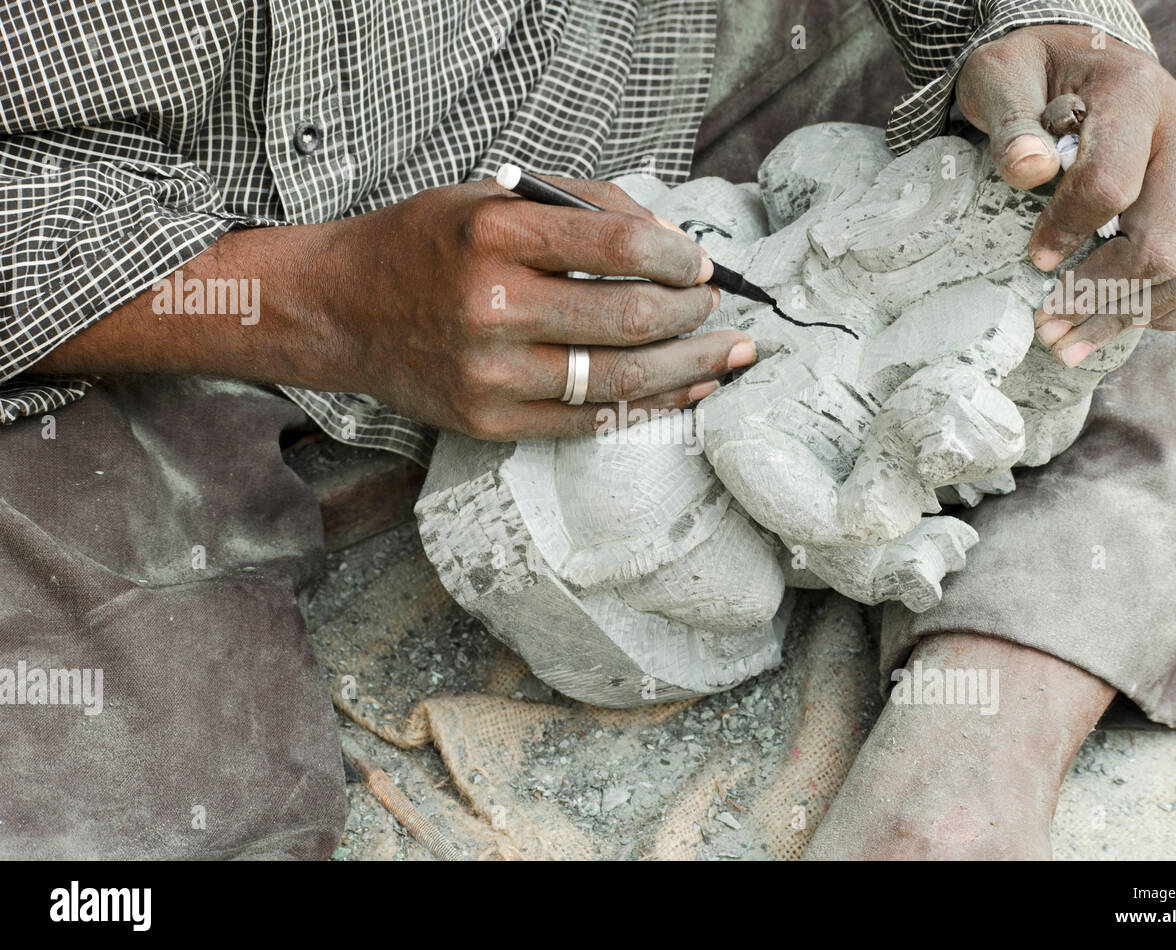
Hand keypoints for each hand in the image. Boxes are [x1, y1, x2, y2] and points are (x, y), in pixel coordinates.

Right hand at [311, 177, 754, 438]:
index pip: (618, 246)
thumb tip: (674, 246)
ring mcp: (489, 374)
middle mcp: (491, 307)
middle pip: (627, 319)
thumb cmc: (426, 244)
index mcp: (494, 234)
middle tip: (714, 309)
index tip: (699, 265)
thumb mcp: (493, 195)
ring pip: (618, 379)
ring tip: (726, 355)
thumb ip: (584, 208)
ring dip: (687, 367)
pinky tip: (684, 391)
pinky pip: (588, 420)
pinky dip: (648, 406)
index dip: (676, 259)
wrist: (342, 309)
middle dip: (690, 315)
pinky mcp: (489, 422)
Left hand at [955, 25, 1175, 365]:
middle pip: (1162, 243)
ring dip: (1128, 318)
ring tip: (1067, 344)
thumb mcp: (1001, 78)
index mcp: (1137, 94)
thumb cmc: (1033, 74)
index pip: (1112, 185)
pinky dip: (1175, 312)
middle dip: (1098, 297)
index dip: (1068, 233)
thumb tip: (1030, 169)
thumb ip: (1009, 122)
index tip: (1032, 263)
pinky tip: (1120, 325)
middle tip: (1046, 329)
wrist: (1077, 63)